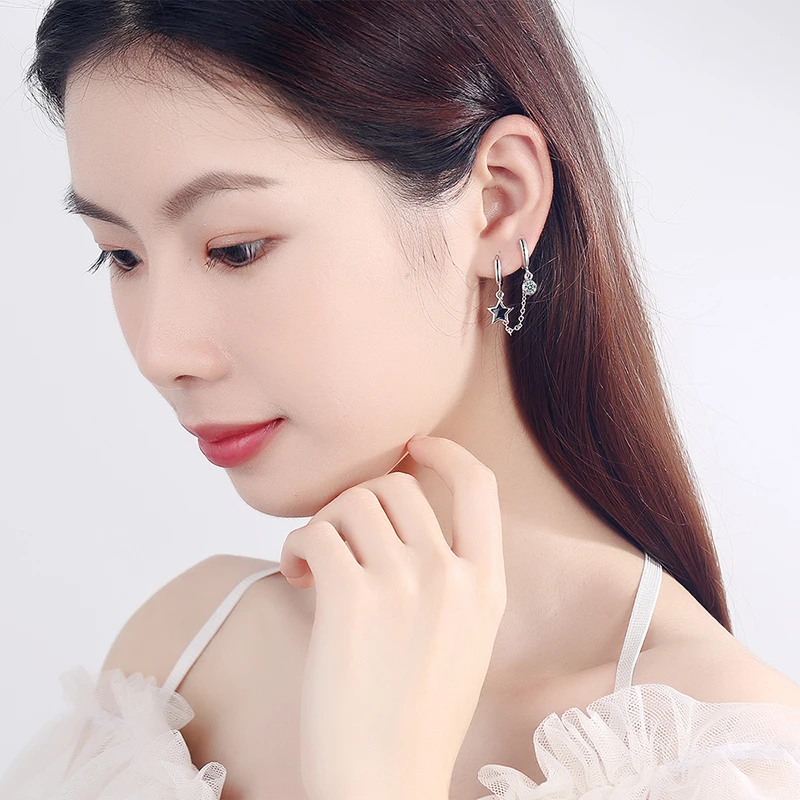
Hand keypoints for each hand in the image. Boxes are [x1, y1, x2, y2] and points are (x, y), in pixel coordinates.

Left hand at [279, 435, 506, 799]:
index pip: (480, 486)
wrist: (385, 784)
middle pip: (396, 486)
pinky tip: (296, 574)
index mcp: (487, 587)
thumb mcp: (464, 641)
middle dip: (358, 500)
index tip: (414, 446)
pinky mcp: (350, 600)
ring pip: (351, 503)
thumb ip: (451, 580)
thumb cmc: (415, 719)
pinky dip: (296, 545)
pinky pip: (315, 533)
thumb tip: (399, 526)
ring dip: (323, 524)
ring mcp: (404, 585)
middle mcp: (451, 576)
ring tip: (313, 563)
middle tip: (338, 536)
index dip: (446, 453)